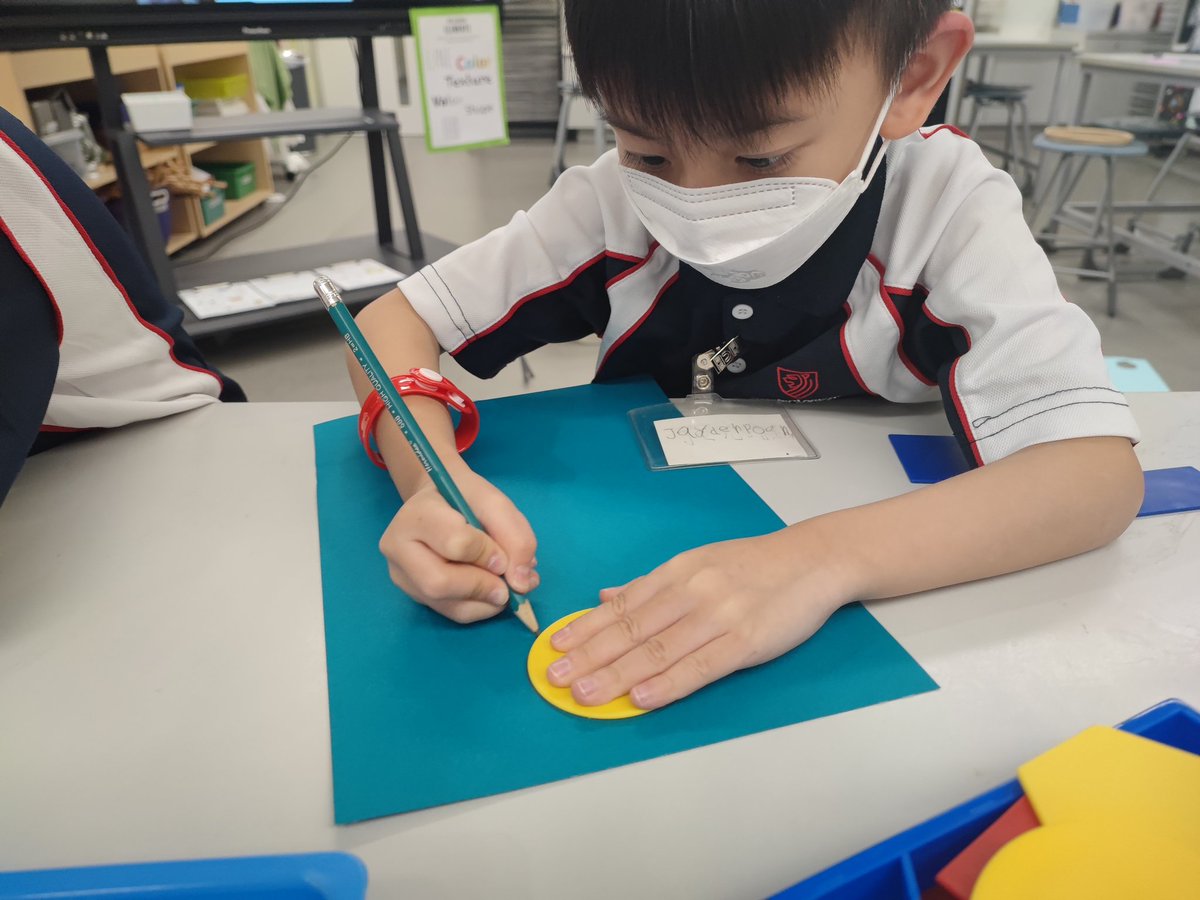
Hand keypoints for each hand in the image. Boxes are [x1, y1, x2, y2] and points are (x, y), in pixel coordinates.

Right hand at [378, 470, 537, 622]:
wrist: (439, 500)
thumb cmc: (466, 497)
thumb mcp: (496, 503)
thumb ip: (515, 537)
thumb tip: (521, 584)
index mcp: (417, 514)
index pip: (454, 543)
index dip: (487, 554)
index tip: (503, 555)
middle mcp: (397, 546)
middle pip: (438, 583)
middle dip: (482, 587)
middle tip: (507, 585)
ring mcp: (401, 574)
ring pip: (445, 603)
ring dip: (485, 602)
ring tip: (504, 586)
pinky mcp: (413, 593)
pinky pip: (449, 612)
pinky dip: (479, 607)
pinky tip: (489, 592)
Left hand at [546, 526, 856, 708]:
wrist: (813, 560)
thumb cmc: (754, 565)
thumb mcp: (698, 562)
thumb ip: (652, 584)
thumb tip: (606, 596)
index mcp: (677, 571)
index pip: (622, 604)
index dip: (586, 626)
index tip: (554, 646)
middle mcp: (692, 591)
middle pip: (632, 628)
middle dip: (589, 655)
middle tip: (555, 676)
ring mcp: (718, 616)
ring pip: (658, 649)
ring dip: (616, 673)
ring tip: (584, 693)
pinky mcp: (746, 641)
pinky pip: (700, 666)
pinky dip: (667, 683)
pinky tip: (640, 697)